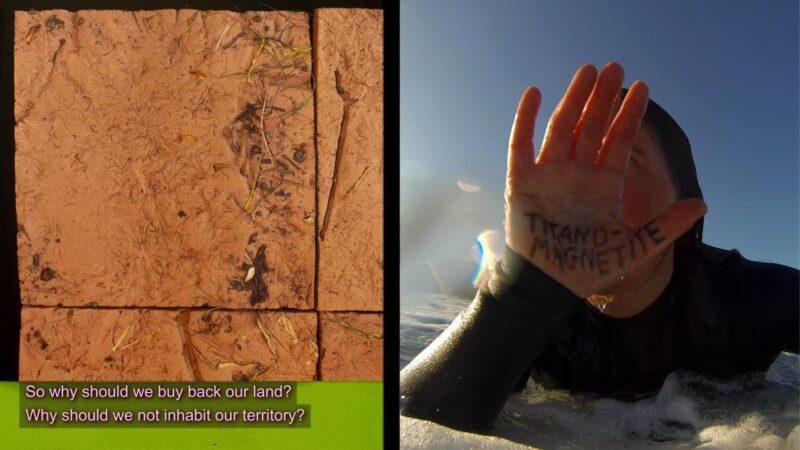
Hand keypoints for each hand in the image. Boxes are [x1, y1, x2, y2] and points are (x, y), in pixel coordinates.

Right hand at [504, 63, 706, 297]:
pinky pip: (521, 145)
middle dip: (603, 97)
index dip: (630, 115)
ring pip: (561, 127)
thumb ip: (666, 226)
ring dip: (573, 100)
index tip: (642, 87)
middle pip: (591, 126)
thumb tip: (703, 204)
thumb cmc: (588, 267)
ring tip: (586, 72)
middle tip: (614, 67)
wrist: (549, 286)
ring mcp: (548, 175)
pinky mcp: (521, 182)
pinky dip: (525, 120)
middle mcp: (576, 173)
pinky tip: (534, 94)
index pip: (618, 140)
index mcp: (602, 184)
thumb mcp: (634, 246)